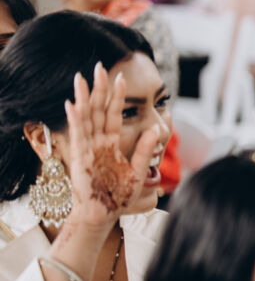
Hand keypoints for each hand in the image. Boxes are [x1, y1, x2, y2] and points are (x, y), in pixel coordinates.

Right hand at [61, 63, 161, 231]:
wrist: (105, 214)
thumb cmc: (119, 195)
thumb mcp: (138, 171)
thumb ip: (145, 150)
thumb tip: (157, 129)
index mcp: (111, 143)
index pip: (114, 114)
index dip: (116, 96)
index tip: (119, 77)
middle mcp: (97, 142)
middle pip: (97, 109)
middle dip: (97, 88)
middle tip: (98, 66)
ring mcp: (87, 148)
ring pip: (85, 117)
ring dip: (82, 98)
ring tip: (80, 78)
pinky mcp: (79, 157)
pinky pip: (77, 135)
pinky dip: (75, 120)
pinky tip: (72, 104)